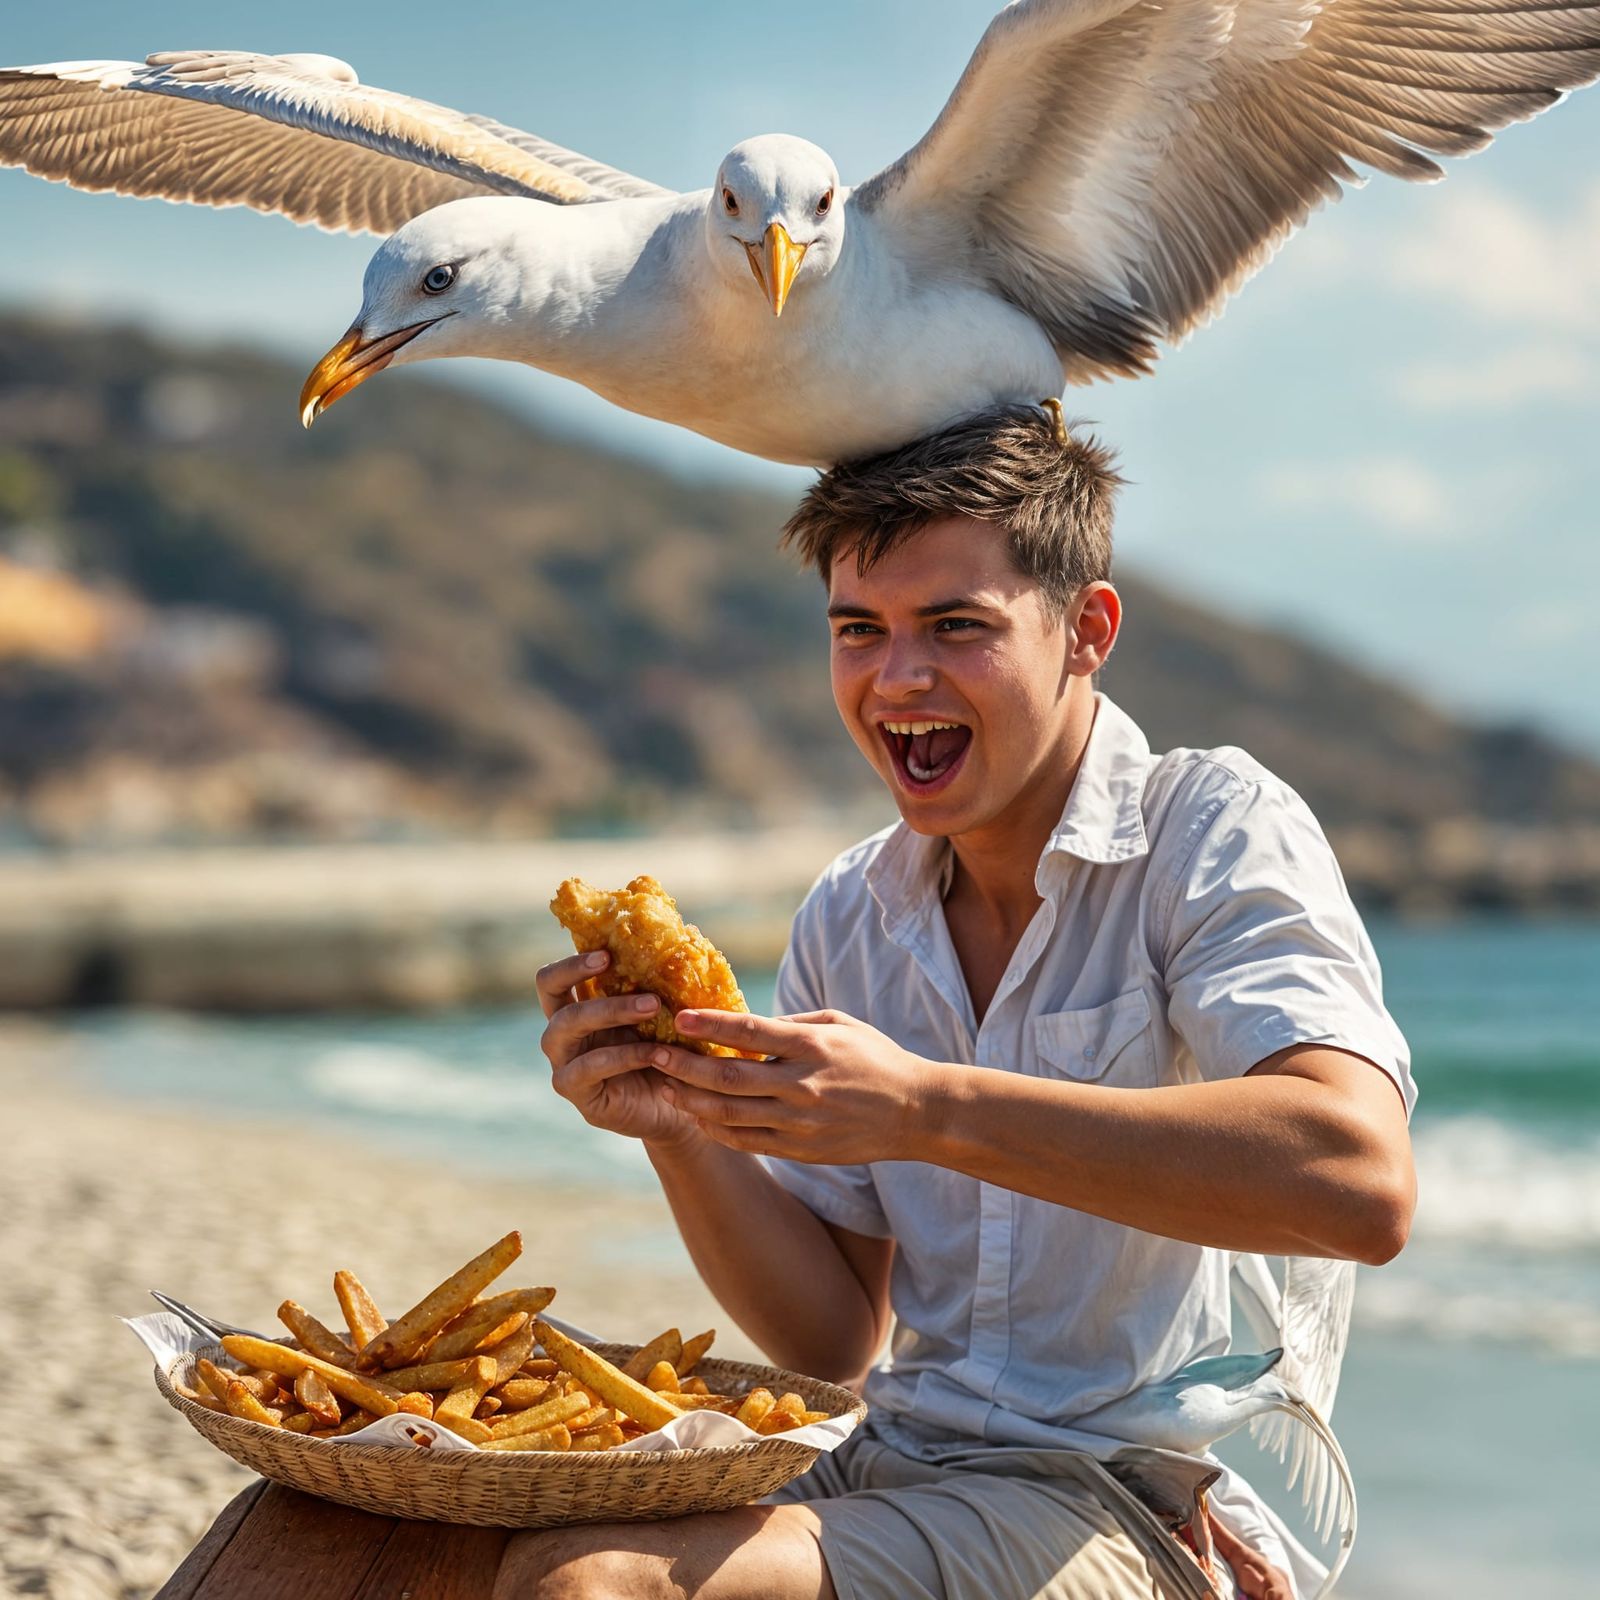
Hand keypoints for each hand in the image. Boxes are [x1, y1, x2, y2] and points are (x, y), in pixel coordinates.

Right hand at [535, 951, 703, 1149]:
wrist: (681, 1107)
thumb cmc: (672, 1052)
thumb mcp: (665, 1014)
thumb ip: (659, 983)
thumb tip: (686, 933)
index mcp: (579, 1010)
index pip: (554, 979)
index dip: (571, 962)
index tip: (606, 952)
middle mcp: (564, 1035)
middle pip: (551, 995)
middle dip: (580, 973)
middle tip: (615, 962)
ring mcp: (566, 1065)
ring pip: (565, 1029)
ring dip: (609, 1010)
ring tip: (652, 1005)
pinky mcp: (578, 1094)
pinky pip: (588, 1068)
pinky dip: (622, 1055)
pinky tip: (654, 1051)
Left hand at [647, 1008, 935, 1163]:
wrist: (913, 1112)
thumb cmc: (875, 1059)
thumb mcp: (839, 1024)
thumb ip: (792, 1023)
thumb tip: (746, 1022)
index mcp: (811, 1046)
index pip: (748, 1031)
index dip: (709, 1023)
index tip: (678, 1016)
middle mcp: (800, 1085)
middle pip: (727, 1075)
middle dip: (685, 1064)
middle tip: (654, 1053)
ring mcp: (798, 1121)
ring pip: (728, 1112)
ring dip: (691, 1098)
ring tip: (667, 1085)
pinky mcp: (798, 1149)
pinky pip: (745, 1141)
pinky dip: (715, 1128)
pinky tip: (697, 1113)